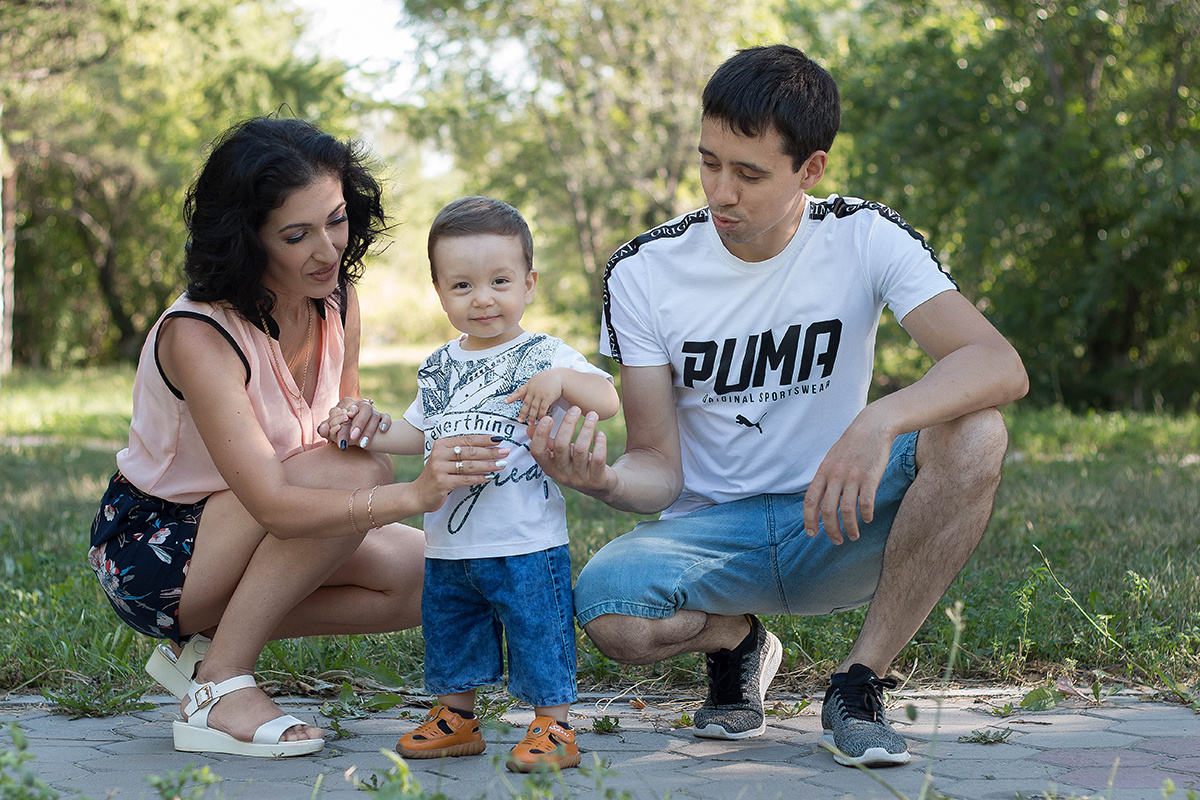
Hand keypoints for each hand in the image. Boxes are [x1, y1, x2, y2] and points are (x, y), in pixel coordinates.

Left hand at [317, 396, 391, 449]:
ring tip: (363, 443)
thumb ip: (325, 429)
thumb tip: (323, 429)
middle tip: (353, 436)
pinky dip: (385, 422)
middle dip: (359, 423)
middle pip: (364, 410)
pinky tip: (382, 430)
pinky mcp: (382, 417)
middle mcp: (362, 404)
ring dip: (369, 429)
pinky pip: (386, 417)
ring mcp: (373, 410)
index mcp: (348, 403)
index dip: (345, 416)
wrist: (355, 430)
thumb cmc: (341, 428)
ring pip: (375, 415)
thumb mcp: (332, 428)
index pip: (347, 409)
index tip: (341, 426)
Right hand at [414, 435, 509, 511]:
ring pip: (470, 465)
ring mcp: (439, 468)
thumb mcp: (445, 459)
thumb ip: (460, 452)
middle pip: (470, 451)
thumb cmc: (437, 475)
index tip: (500, 440)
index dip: (484, 439)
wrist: (418, 494)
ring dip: (488, 465)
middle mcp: (439, 453)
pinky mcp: (442, 482)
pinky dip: (480, 478)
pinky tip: (490, 477)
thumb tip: (488, 447)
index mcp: (441, 444)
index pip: (467, 439)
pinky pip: (466, 479)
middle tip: (506, 452)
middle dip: (491, 452)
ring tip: (502, 465)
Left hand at [506, 369, 563, 423]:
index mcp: (529, 385)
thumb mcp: (535, 380)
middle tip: (520, 420)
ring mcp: (540, 394)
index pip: (518, 391)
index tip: (506, 402)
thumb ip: (527, 389)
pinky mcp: (548, 398)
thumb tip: (521, 398)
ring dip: (531, 417)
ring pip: (533, 408)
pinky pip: (543, 409)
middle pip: (526, 403)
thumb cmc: (548, 378)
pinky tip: (540, 419)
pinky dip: (541, 415)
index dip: (511, 397)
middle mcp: (533, 390)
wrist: (559, 377)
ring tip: (530, 423)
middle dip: (522, 413)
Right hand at [527, 406, 611, 496]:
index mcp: (549, 467)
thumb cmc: (577, 464)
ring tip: (592, 415)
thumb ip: (547, 442)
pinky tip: (600, 433)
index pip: (538, 451)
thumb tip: (529, 428)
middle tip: (575, 408)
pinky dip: (600, 443)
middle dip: (568, 424)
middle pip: (561, 446)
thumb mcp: (560, 455)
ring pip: (581, 450)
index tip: (548, 417)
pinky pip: (597, 459)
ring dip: (587, 429)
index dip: (541, 435)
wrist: (600, 487)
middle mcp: (562, 475)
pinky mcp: (596, 480)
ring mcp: (579, 479)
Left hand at [803, 411, 894, 544]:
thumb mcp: (831, 460)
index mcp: (823, 472)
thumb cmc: (851, 445)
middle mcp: (835, 476)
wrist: (872, 427)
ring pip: (847, 511)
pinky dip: (866, 515)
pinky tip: (868, 519)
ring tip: (854, 536)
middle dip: (831, 530)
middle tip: (837, 541)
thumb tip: (819, 501)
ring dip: (850, 528)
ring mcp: (853, 477)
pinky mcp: (871, 477)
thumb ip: (825, 479)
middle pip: (828, 511)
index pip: (810, 501)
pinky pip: (866, 502)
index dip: (809, 520)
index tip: (812, 534)